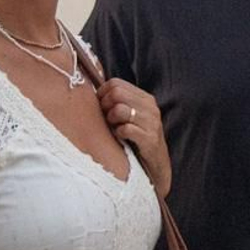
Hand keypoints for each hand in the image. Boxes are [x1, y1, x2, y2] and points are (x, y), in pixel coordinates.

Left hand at [97, 79, 170, 196]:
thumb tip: (93, 93)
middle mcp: (151, 107)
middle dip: (105, 106)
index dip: (102, 94)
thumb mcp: (131, 117)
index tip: (102, 107)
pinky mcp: (150, 139)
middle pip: (116, 93)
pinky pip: (126, 129)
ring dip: (111, 120)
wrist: (156, 166)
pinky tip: (121, 139)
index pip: (116, 83)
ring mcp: (152, 123)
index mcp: (145, 98)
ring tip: (115, 129)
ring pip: (119, 110)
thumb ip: (118, 103)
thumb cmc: (137, 140)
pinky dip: (119, 134)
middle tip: (107, 120)